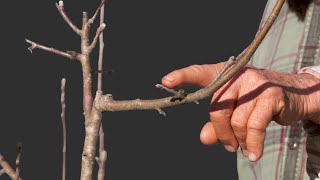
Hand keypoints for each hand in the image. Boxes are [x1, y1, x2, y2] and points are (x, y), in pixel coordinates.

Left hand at [161, 62, 319, 160]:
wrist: (295, 94)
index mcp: (224, 75)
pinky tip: (253, 153)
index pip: (200, 73)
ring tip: (244, 148)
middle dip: (221, 132)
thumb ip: (217, 124)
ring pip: (236, 120)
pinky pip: (253, 126)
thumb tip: (204, 139)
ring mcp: (255, 83)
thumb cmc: (257, 102)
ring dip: (238, 140)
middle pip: (217, 108)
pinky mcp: (271, 96)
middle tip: (228, 146)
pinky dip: (252, 144)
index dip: (182, 77)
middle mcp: (238, 75)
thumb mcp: (235, 111)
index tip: (165, 82)